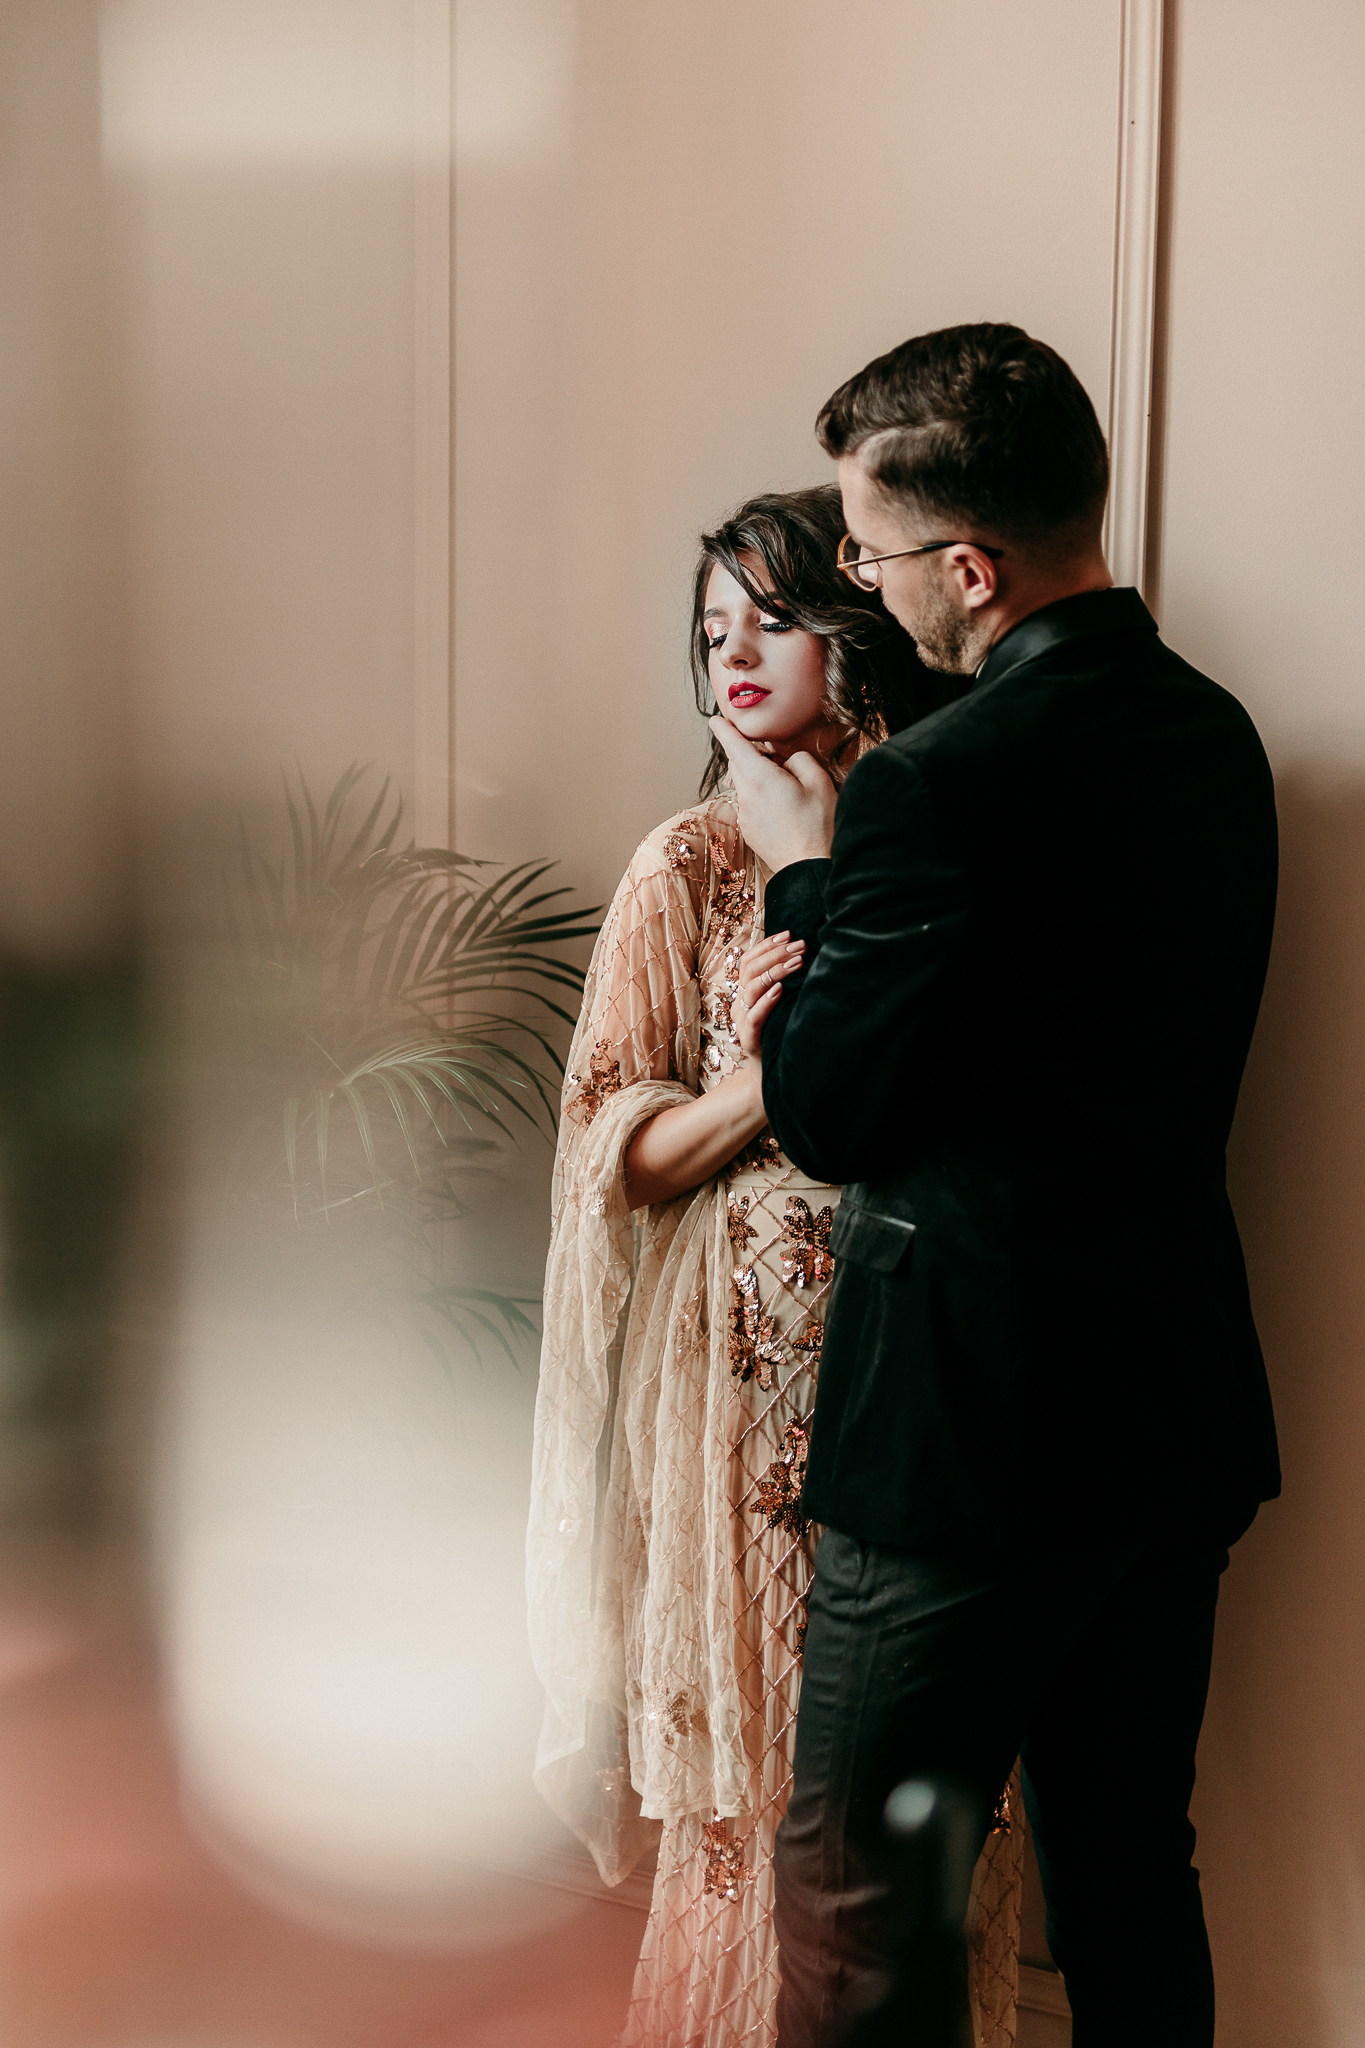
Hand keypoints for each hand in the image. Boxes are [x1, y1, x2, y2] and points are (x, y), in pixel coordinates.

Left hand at [708, 716, 837, 871]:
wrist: (810, 869)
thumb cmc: (818, 827)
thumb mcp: (819, 781)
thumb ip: (798, 759)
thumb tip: (786, 761)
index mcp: (760, 778)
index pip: (734, 746)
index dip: (724, 730)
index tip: (716, 721)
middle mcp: (746, 796)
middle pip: (739, 764)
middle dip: (750, 754)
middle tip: (777, 757)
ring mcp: (745, 816)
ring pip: (745, 785)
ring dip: (758, 778)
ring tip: (788, 789)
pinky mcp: (749, 831)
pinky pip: (750, 804)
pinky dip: (761, 798)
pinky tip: (785, 810)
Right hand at [735, 930, 805, 1056]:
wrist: (773, 1072)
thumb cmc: (780, 1033)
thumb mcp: (781, 1004)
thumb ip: (782, 983)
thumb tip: (801, 954)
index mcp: (743, 993)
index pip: (748, 961)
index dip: (767, 946)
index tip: (789, 934)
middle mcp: (739, 1004)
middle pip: (750, 970)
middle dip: (776, 955)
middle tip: (800, 946)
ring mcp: (741, 1022)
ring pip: (751, 989)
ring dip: (776, 972)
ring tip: (797, 962)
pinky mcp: (748, 1039)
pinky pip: (754, 1016)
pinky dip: (766, 1001)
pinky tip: (780, 990)